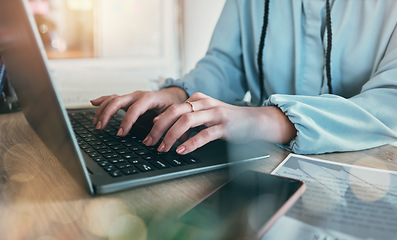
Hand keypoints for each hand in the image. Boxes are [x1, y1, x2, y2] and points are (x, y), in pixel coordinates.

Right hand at [90, 87, 187, 135]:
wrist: (173, 97)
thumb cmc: (174, 106)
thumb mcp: (174, 113)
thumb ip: (166, 119)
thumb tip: (155, 123)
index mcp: (150, 98)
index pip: (135, 108)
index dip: (127, 121)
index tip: (120, 133)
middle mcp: (138, 95)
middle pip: (118, 101)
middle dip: (107, 114)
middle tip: (101, 128)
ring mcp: (131, 97)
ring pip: (113, 100)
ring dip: (102, 110)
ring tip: (96, 123)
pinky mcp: (128, 100)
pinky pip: (112, 98)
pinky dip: (102, 101)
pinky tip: (93, 103)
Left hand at [142, 92, 296, 154]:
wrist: (255, 121)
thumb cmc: (227, 120)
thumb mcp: (205, 115)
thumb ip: (186, 118)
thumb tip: (161, 124)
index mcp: (197, 99)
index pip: (171, 108)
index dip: (156, 122)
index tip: (146, 135)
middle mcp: (204, 104)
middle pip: (174, 112)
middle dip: (158, 128)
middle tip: (149, 142)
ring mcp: (215, 114)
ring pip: (186, 121)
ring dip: (171, 136)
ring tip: (163, 148)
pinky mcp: (225, 127)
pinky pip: (204, 135)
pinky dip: (190, 143)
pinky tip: (181, 150)